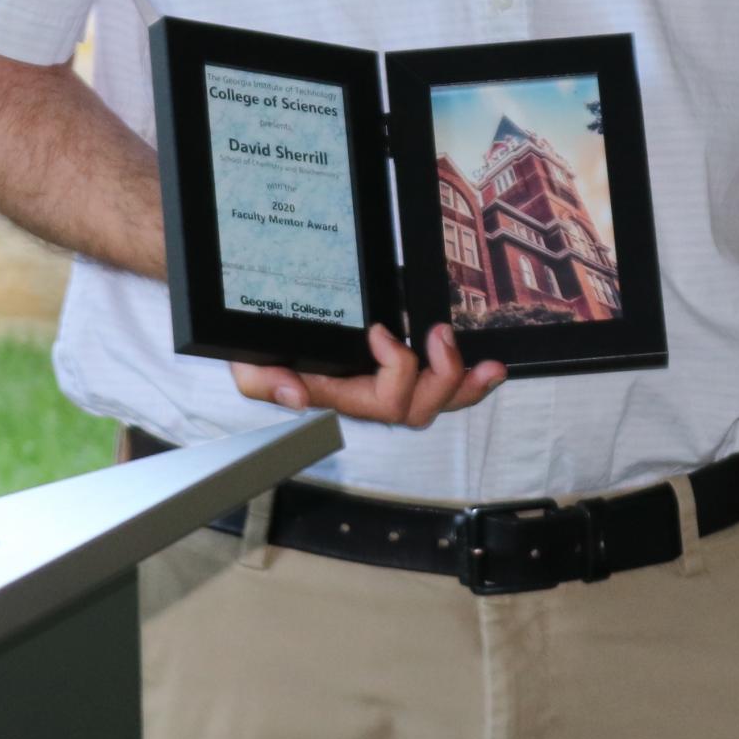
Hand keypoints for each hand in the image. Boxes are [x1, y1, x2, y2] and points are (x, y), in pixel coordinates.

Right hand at [231, 324, 504, 428]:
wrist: (262, 330)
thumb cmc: (257, 347)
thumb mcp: (246, 361)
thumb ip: (262, 381)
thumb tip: (296, 398)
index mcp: (339, 394)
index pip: (381, 401)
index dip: (396, 370)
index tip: (381, 331)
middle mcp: (367, 396)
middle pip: (417, 409)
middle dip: (440, 377)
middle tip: (437, 334)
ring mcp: (387, 385)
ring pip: (435, 404)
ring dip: (462, 382)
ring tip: (475, 356)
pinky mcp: (402, 370)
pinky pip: (443, 389)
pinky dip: (471, 383)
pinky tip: (491, 370)